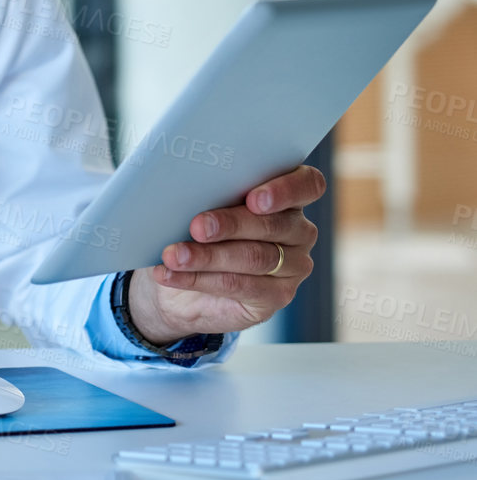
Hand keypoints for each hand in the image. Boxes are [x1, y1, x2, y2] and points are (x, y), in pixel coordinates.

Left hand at [126, 165, 325, 345]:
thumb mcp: (199, 205)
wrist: (178, 275)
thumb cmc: (193, 229)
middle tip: (197, 227)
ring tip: (174, 255)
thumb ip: (208, 192)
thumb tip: (181, 183)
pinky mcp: (277, 296)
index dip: (286, 190)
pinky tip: (172, 274)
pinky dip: (199, 278)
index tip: (254, 199)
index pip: (307, 185)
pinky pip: (240, 286)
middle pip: (273, 224)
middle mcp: (297, 230)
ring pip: (254, 257)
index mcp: (285, 195)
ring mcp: (292, 265)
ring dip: (207, 256)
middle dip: (231, 225)